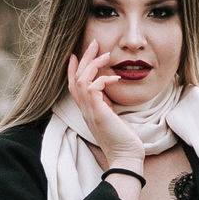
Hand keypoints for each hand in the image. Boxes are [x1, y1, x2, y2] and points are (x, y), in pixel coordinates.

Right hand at [67, 40, 145, 164]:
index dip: (73, 69)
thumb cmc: (122, 139)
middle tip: (93, 43)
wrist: (125, 156)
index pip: (73, 86)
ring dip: (93, 64)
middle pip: (76, 78)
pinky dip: (103, 79)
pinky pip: (93, 88)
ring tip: (106, 54)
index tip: (76, 55)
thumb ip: (105, 104)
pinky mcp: (99, 113)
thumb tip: (106, 94)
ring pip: (81, 80)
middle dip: (84, 59)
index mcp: (87, 110)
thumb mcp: (111, 116)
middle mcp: (85, 109)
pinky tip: (115, 77)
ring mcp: (90, 111)